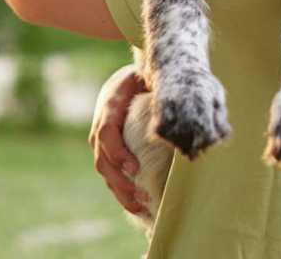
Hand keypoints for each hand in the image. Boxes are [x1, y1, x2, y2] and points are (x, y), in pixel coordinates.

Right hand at [90, 65, 150, 215]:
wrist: (136, 74)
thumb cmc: (150, 77)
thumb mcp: (152, 78)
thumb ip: (160, 96)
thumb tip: (178, 125)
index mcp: (111, 102)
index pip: (106, 132)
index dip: (117, 153)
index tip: (135, 169)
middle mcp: (102, 122)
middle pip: (102, 158)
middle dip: (119, 181)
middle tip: (141, 197)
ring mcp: (103, 137)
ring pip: (104, 169)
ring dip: (120, 191)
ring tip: (141, 206)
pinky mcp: (110, 148)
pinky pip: (111, 171)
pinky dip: (121, 189)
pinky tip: (138, 204)